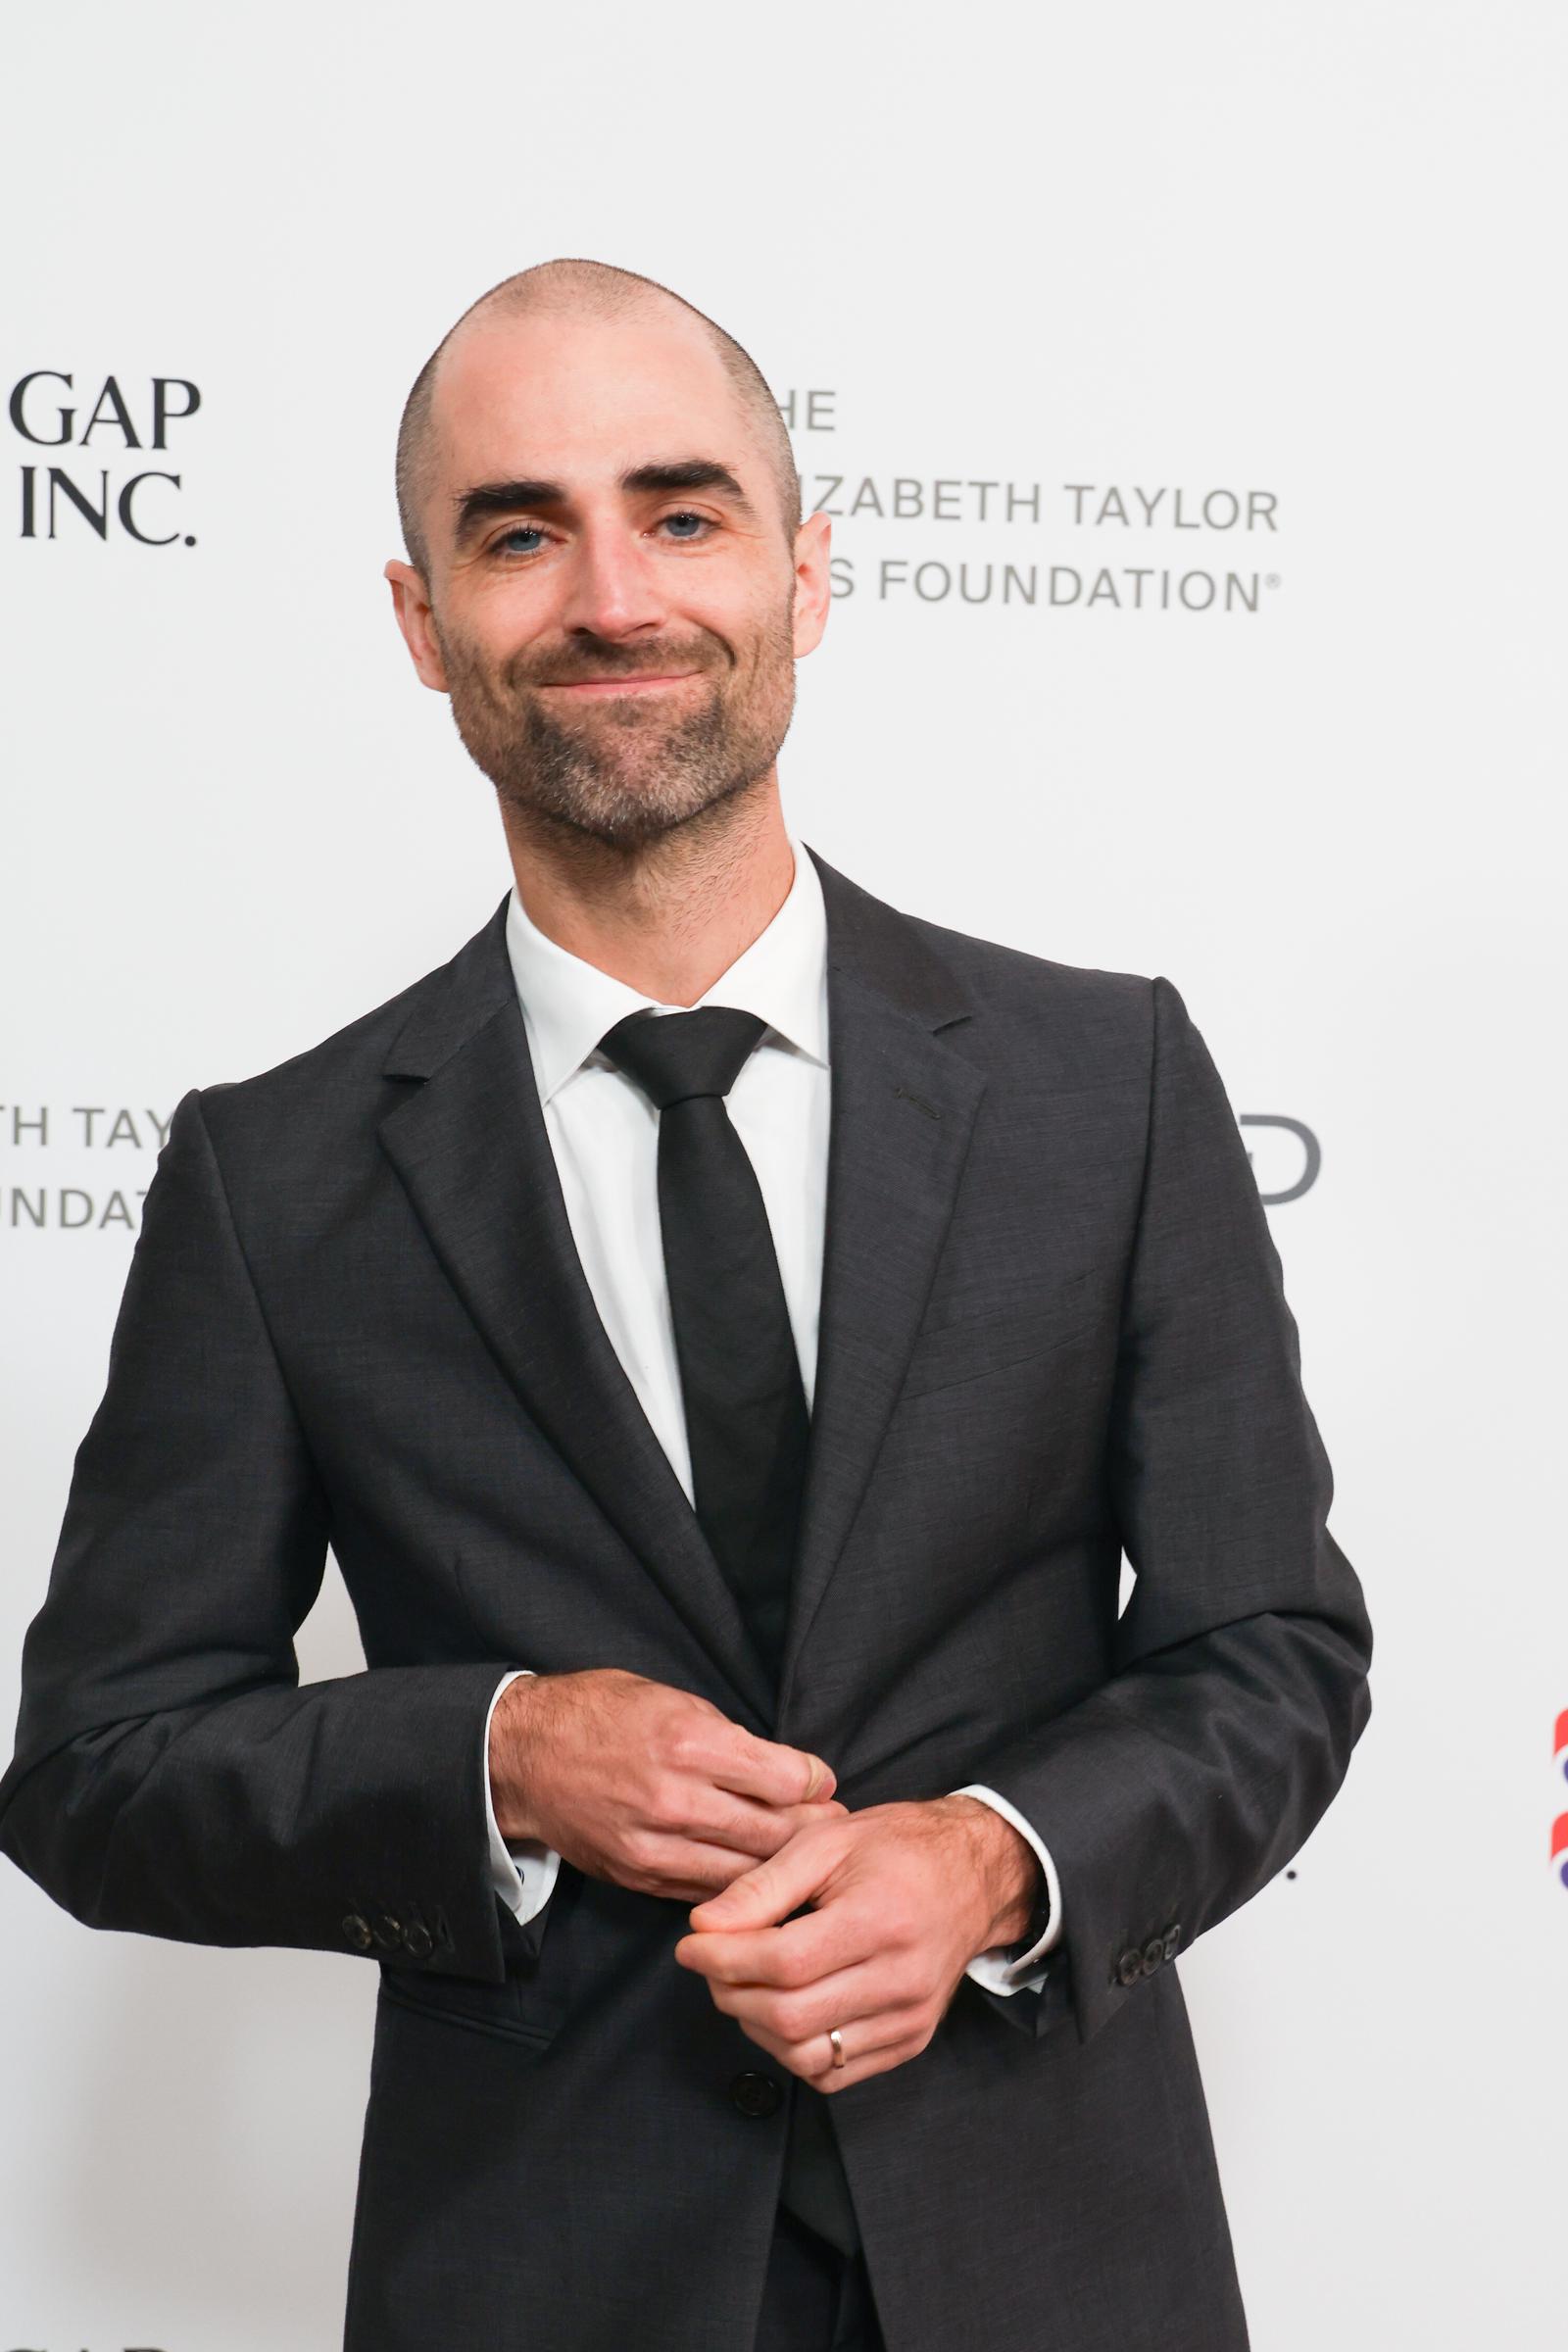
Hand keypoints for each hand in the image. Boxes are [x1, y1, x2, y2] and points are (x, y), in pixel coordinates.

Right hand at [487, 1667, 841, 1901]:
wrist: (523, 1757)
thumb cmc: (598, 1714)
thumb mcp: (669, 1698)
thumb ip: (728, 1738)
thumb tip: (785, 1771)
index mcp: (689, 1741)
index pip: (783, 1778)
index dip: (814, 1782)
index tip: (823, 1783)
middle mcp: (676, 1798)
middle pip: (772, 1831)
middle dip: (813, 1830)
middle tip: (835, 1828)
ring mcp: (655, 1844)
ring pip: (744, 1870)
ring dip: (781, 1865)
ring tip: (806, 1858)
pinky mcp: (639, 1875)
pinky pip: (706, 1888)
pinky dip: (736, 1884)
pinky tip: (756, 1876)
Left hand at [672, 1794, 1040, 2091]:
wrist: (973, 1876)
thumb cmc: (896, 1848)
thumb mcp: (827, 1841)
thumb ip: (763, 1886)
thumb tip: (704, 1926)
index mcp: (880, 1919)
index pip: (784, 1962)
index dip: (724, 1959)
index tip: (691, 1945)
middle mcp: (901, 1979)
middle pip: (790, 2016)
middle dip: (731, 1993)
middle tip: (711, 1964)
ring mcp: (909, 2019)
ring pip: (807, 2056)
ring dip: (757, 2027)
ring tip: (744, 1986)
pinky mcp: (911, 2041)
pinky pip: (835, 2073)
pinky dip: (794, 2051)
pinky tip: (784, 2011)